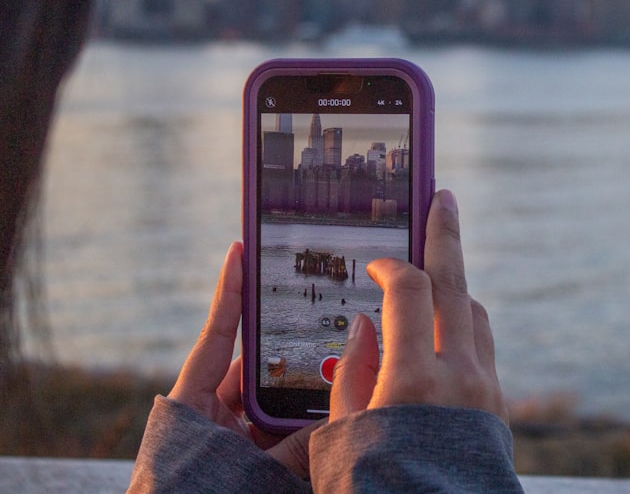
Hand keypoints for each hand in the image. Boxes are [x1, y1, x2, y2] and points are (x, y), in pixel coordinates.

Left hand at [167, 241, 318, 477]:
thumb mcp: (239, 469)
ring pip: (277, 407)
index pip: (218, 334)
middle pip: (261, 371)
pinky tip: (336, 421)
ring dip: (307, 400)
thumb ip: (292, 445)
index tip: (240, 250)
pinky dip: (306, 431)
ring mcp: (232, 437)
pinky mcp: (247, 460)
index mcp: (194, 402)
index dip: (230, 292)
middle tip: (332, 329)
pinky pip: (282, 436)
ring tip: (345, 381)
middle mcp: (214, 414)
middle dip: (295, 356)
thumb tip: (339, 418)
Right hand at [329, 189, 506, 421]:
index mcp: (411, 381)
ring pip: (475, 314)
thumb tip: (366, 325)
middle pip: (454, 285)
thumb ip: (351, 372)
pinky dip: (462, 327)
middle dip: (445, 236)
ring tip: (434, 274)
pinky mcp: (498, 409)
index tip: (377, 266)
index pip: (408, 292)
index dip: (391, 267)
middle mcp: (458, 379)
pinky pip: (483, 348)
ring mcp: (484, 392)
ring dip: (453, 287)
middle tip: (443, 200)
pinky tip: (443, 332)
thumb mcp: (343, 435)